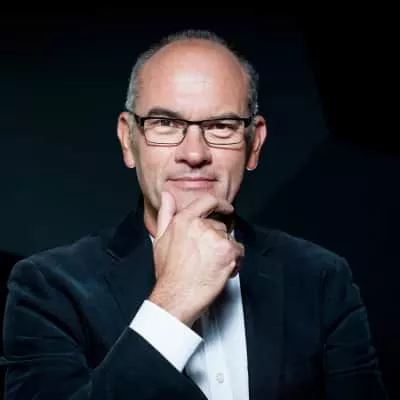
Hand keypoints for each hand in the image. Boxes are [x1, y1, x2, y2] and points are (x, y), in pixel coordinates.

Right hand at [149, 191, 243, 326]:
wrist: (176, 296)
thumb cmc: (169, 273)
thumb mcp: (160, 239)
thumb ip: (166, 213)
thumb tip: (167, 195)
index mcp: (184, 220)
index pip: (208, 201)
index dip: (220, 204)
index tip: (226, 208)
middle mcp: (200, 226)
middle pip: (219, 225)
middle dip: (217, 239)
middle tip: (208, 256)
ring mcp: (215, 238)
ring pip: (229, 238)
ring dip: (225, 250)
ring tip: (212, 265)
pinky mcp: (227, 251)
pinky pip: (239, 250)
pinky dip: (235, 260)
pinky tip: (221, 269)